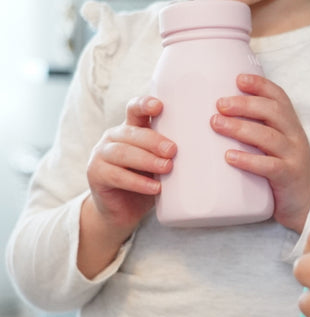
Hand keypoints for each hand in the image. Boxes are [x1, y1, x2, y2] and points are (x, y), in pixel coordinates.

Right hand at [86, 95, 175, 235]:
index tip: (159, 106)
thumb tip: (207, 149)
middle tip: (173, 151)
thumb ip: (171, 153)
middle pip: (131, 133)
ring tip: (167, 168)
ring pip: (122, 152)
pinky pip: (116, 175)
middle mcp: (113, 137)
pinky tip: (155, 188)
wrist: (123, 211)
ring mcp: (101, 155)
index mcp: (130, 128)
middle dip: (153, 140)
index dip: (144, 104)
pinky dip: (137, 182)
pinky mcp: (95, 174)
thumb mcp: (160, 163)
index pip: (134, 109)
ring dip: (146, 160)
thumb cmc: (147, 182)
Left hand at [213, 75, 309, 232]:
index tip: (239, 79)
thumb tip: (220, 114)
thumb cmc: (285, 169)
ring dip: (241, 128)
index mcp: (290, 125)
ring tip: (217, 124)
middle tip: (220, 104)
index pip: (279, 97)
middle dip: (245, 104)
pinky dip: (249, 160)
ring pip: (269, 137)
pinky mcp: (288, 177)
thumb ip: (258, 128)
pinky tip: (229, 157)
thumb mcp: (277, 144)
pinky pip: (269, 166)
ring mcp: (293, 157)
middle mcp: (294, 137)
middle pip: (273, 112)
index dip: (261, 85)